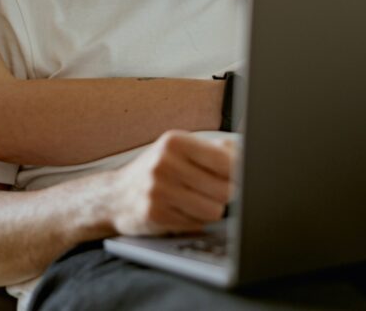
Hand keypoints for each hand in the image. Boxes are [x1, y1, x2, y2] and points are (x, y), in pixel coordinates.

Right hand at [109, 131, 234, 236]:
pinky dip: (195, 221)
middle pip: (226, 189)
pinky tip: (180, 211)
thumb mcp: (180, 149)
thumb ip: (215, 149)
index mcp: (175, 141)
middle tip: (213, 190)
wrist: (115, 196)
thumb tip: (250, 152)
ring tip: (196, 201)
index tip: (241, 176)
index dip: (240, 172)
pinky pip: (196, 224)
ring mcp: (158, 191)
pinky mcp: (155, 216)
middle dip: (226, 194)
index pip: (227, 161)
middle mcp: (165, 163)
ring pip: (214, 210)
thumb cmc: (158, 169)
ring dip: (211, 209)